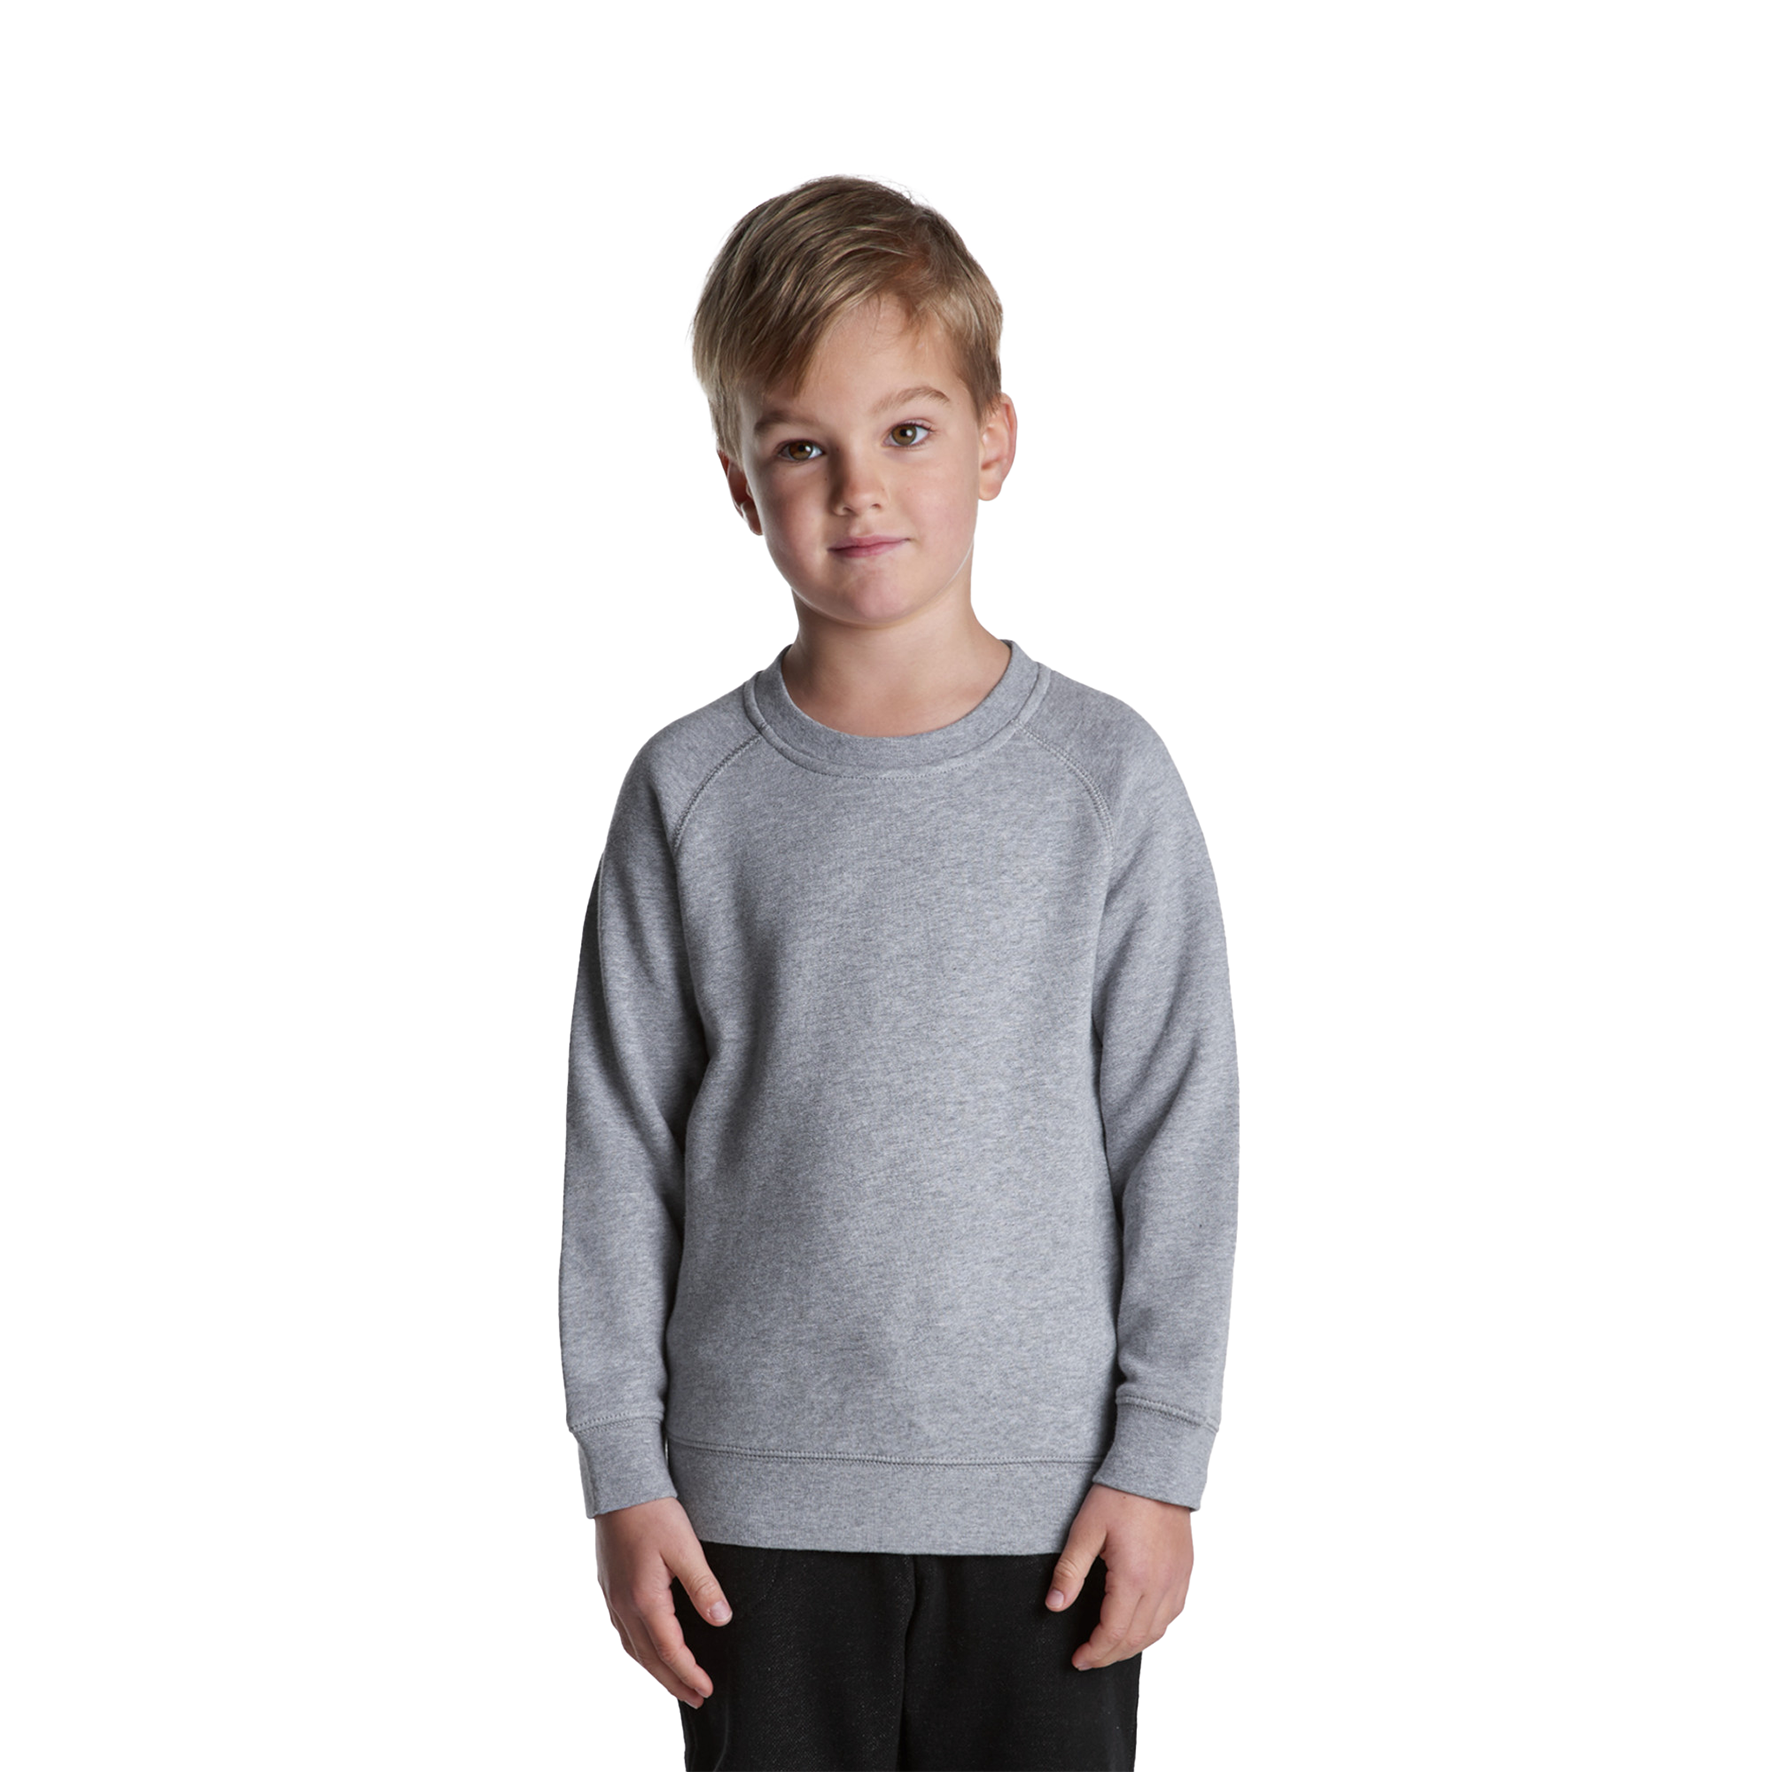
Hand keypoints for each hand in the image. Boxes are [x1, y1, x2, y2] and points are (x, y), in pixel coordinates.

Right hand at [594, 1496, 731, 1706]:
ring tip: (676, 1681)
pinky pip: (624, 1632)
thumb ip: (703, 1585)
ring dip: (655, 1670)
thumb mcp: (686, 1547)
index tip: (707, 1690)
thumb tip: (722, 1620)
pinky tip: (650, 1647)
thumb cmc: (654, 1512)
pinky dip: (640, 1650)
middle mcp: (623, 1606)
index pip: (669, 1651)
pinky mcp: (609, 1587)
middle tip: (696, 1699)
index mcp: (644, 1600)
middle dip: (673, 1682)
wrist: (619, 1486)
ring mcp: (612, 1597)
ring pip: (633, 1648)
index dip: (689, 1674)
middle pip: (649, 1658)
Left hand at [1046, 1482, 1193, 1669]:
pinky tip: (1138, 1626)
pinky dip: (1154, 1629)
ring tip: (1109, 1647)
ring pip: (1157, 1631)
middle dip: (1110, 1655)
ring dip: (1132, 1646)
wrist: (1157, 1469)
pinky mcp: (1185, 1571)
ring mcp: (1177, 1580)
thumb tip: (1054, 1604)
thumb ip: (1069, 1570)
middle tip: (1089, 1659)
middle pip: (1136, 1639)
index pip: (1114, 1633)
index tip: (1078, 1659)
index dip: (1095, 1652)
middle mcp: (1160, 1585)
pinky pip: (1172, 1614)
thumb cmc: (1120, 1495)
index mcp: (1134, 1578)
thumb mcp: (1086, 1529)